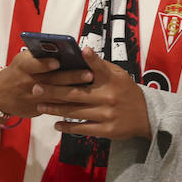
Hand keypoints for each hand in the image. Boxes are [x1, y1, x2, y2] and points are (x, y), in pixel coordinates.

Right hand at [0, 48, 93, 119]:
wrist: (1, 95)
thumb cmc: (17, 72)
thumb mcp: (22, 59)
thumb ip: (39, 55)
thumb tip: (63, 48)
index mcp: (23, 66)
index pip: (33, 64)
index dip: (45, 64)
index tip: (58, 61)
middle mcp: (28, 82)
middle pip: (52, 80)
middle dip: (71, 77)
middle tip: (88, 74)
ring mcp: (33, 97)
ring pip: (57, 95)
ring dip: (75, 91)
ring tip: (90, 86)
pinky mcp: (38, 109)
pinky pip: (56, 107)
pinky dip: (70, 103)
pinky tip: (84, 100)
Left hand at [32, 48, 151, 140]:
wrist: (146, 116)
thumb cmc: (126, 91)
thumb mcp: (119, 75)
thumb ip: (100, 67)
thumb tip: (82, 53)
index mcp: (112, 80)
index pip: (100, 67)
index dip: (92, 59)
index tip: (82, 51)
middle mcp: (108, 97)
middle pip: (76, 94)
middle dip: (53, 91)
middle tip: (36, 88)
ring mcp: (106, 115)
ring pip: (75, 112)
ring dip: (55, 109)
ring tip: (40, 105)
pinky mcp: (106, 130)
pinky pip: (82, 129)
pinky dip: (68, 127)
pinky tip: (56, 124)